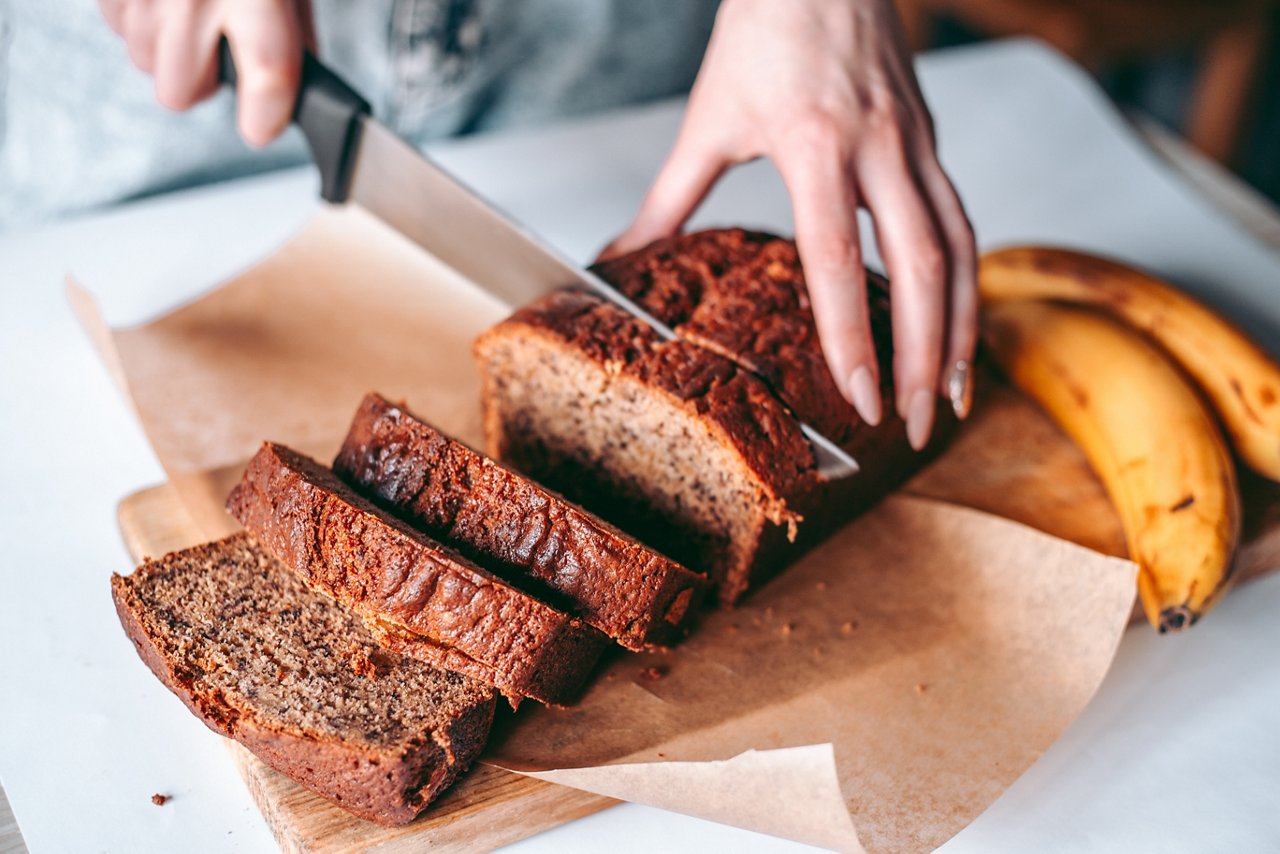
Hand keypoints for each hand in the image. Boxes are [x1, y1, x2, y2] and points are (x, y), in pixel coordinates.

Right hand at [99, 0, 313, 145]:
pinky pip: (118, 29)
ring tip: (190, 16)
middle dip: (201, 84)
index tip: (261, 130)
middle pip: (181, 92)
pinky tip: (164, 1)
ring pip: (146, 67)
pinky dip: (140, 21)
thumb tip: (296, 94)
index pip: (266, 72)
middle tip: (218, 53)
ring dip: (168, 52)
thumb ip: (294, 37)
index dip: (266, 115)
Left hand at [604, 0, 976, 449]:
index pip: (840, 260)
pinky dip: (966, 281)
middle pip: (923, 268)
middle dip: (922, 357)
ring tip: (950, 394)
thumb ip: (670, 200)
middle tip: (916, 424)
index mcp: (816, 145)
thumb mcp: (709, 119)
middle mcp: (880, 148)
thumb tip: (620, 258)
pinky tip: (958, 323)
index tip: (859, 400)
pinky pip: (962, 221)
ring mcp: (917, 143)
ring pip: (960, 250)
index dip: (853, 338)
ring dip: (962, 329)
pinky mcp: (933, 140)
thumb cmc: (763, 30)